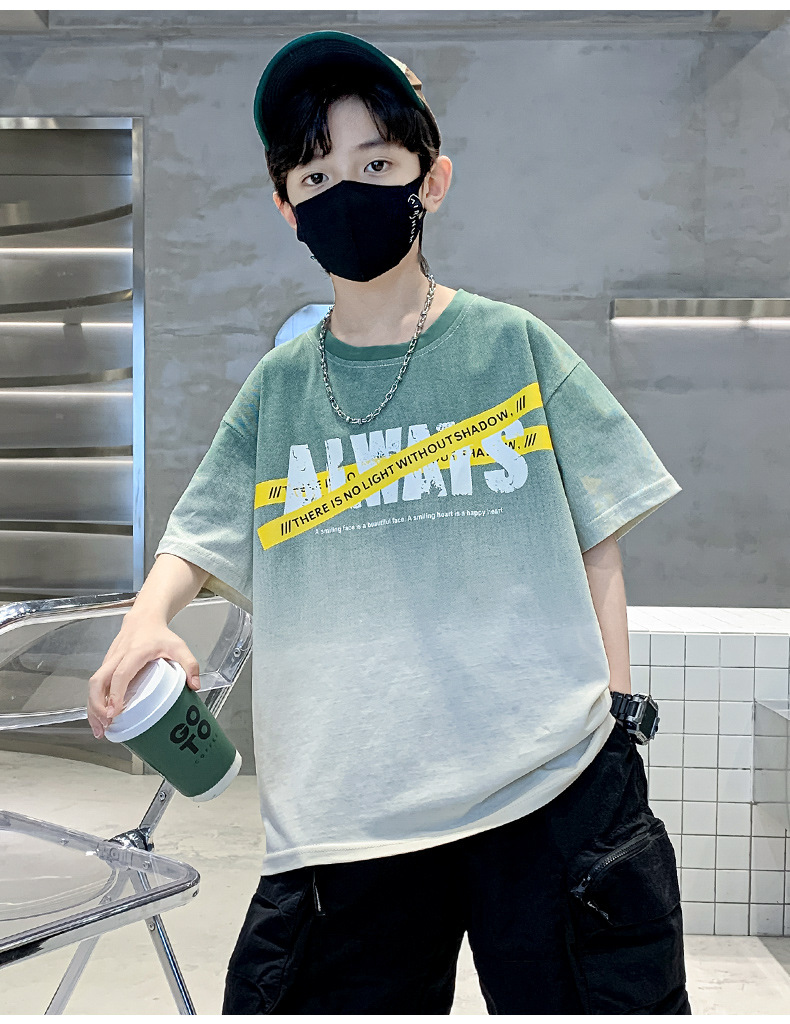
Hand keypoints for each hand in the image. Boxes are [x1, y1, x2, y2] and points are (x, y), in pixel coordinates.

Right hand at [87, 613, 201, 738]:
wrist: (144, 618)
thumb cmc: (160, 635)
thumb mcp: (179, 646)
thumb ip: (189, 664)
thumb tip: (195, 686)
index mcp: (135, 652)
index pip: (121, 674)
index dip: (116, 694)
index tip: (115, 712)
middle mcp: (118, 656)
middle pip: (99, 681)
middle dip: (97, 705)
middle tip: (105, 726)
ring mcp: (109, 660)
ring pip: (94, 684)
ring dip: (93, 707)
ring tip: (100, 729)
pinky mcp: (106, 665)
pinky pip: (96, 684)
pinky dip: (95, 702)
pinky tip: (100, 718)